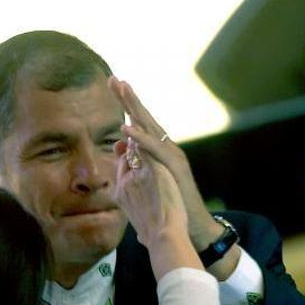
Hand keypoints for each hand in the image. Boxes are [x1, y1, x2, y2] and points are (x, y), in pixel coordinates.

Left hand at [109, 77, 239, 278]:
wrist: (192, 225)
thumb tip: (120, 147)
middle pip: (145, 118)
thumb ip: (135, 161)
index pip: (140, 125)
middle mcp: (167, 149)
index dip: (126, 106)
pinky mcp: (173, 167)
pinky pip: (153, 151)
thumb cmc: (171, 207)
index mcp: (159, 152)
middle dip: (128, 98)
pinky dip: (140, 139)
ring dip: (134, 109)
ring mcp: (171, 156)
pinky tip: (126, 129)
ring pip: (150, 128)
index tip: (113, 87)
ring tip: (121, 90)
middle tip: (114, 78)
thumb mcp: (148, 180)